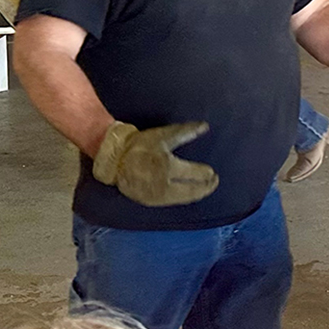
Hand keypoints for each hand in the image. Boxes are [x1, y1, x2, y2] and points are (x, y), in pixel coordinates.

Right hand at [92, 121, 218, 206]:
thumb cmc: (140, 145)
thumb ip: (186, 131)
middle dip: (207, 187)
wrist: (115, 159)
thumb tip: (205, 126)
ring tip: (205, 188)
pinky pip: (173, 202)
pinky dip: (184, 198)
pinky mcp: (151, 202)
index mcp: (169, 166)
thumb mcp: (163, 135)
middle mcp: (165, 184)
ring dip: (198, 194)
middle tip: (214, 181)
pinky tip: (189, 194)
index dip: (207, 174)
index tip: (213, 172)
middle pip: (194, 190)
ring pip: (185, 198)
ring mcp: (158, 195)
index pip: (196, 174)